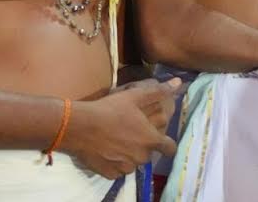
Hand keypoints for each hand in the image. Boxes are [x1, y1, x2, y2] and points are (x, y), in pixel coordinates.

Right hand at [63, 78, 181, 178]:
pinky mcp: (110, 174)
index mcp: (150, 139)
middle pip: (149, 153)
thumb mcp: (135, 96)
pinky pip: (118, 170)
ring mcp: (125, 167)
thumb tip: (178, 83)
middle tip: (129, 132)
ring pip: (133, 162)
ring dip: (129, 155)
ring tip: (117, 141)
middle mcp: (141, 157)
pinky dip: (115, 162)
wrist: (79, 126)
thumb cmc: (110, 109)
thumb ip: (159, 91)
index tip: (161, 139)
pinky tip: (106, 150)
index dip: (167, 143)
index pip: (170, 148)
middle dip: (143, 145)